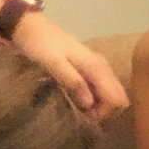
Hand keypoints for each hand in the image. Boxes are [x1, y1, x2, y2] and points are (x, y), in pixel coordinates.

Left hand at [13, 12, 129, 122]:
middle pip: (117, 96)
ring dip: (98, 106)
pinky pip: (100, 88)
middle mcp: (102, 66)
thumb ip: (73, 81)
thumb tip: (90, 103)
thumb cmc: (41, 46)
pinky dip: (94, 99)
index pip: (116, 96)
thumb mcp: (54, 64)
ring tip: (79, 114)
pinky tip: (79, 103)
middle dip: (103, 111)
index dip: (104, 113)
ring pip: (109, 92)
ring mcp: (97, 67)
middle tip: (82, 119)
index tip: (86, 120)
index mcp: (96, 66)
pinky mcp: (89, 69)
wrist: (32, 28)